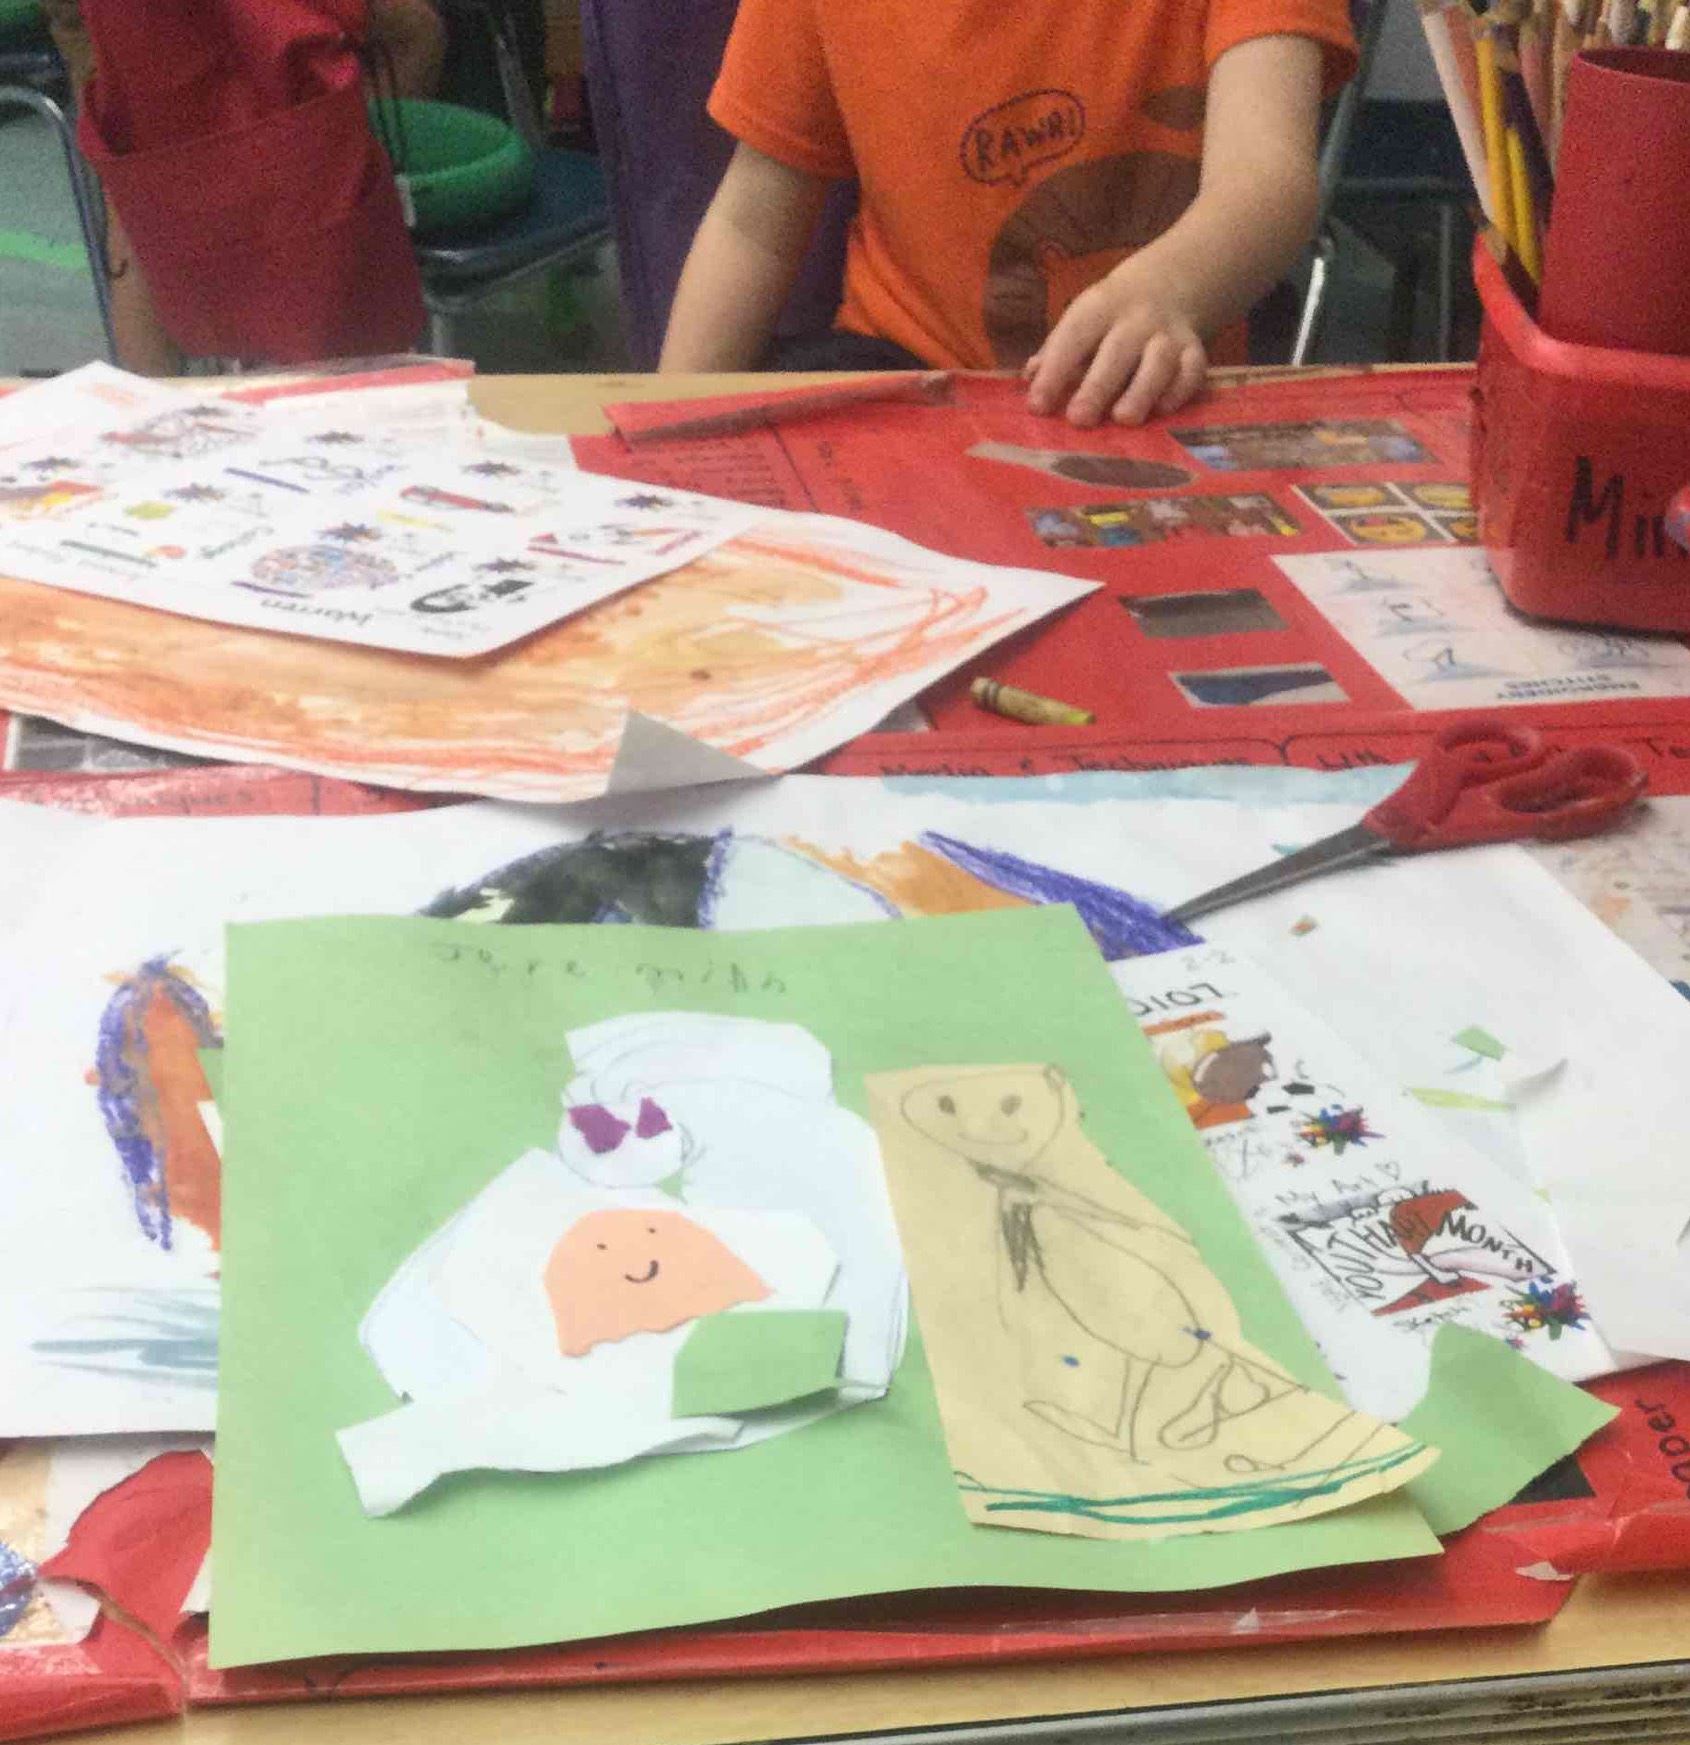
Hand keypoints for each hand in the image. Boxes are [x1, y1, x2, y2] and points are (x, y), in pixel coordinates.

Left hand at [1024, 279, 1207, 428]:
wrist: (1168, 284)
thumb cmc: (1108, 318)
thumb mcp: (1080, 322)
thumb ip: (1056, 352)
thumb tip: (1031, 376)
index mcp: (1099, 308)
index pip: (1073, 337)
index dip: (1054, 371)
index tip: (1037, 406)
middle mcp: (1136, 319)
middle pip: (1117, 351)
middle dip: (1098, 387)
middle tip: (1079, 419)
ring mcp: (1168, 334)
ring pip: (1159, 361)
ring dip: (1142, 391)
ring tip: (1124, 419)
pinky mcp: (1195, 350)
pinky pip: (1193, 370)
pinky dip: (1180, 391)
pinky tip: (1163, 411)